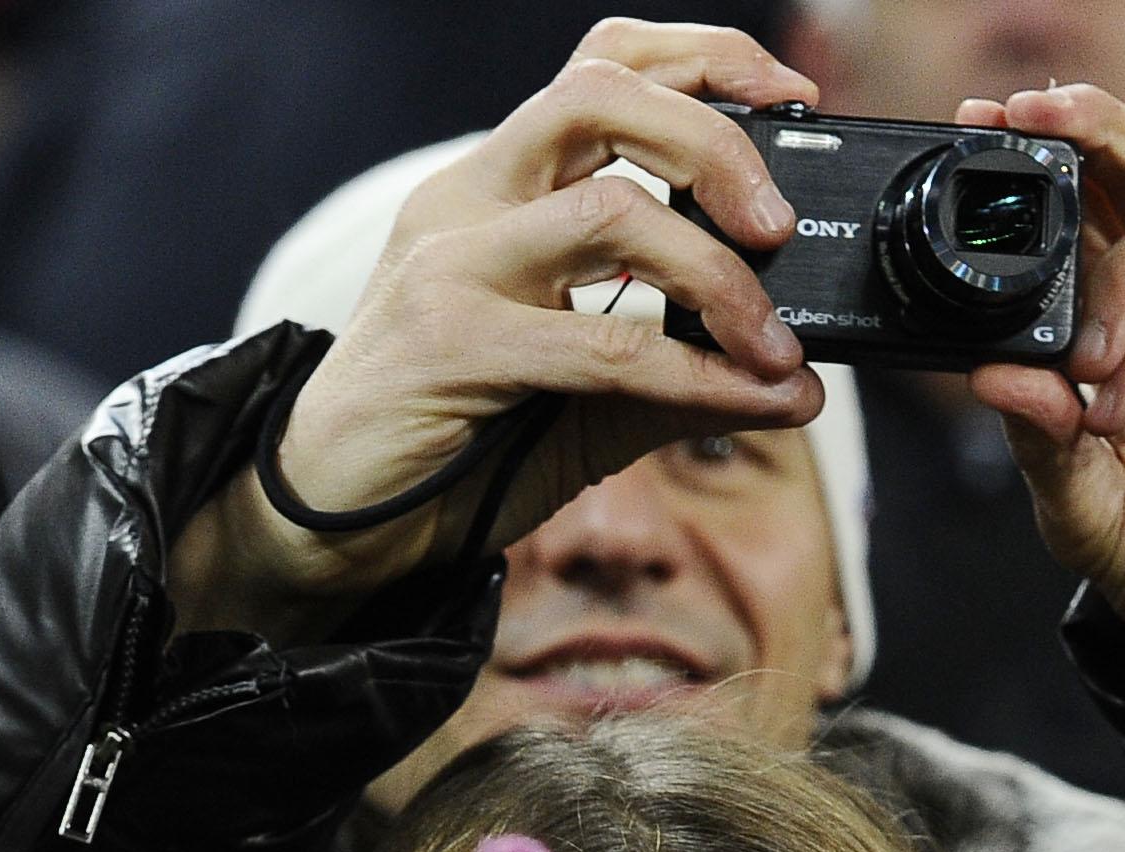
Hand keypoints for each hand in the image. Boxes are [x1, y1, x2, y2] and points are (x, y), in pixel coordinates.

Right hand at [176, 19, 825, 624]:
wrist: (329, 519)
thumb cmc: (447, 449)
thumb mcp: (578, 400)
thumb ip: (671, 371)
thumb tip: (795, 381)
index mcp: (494, 187)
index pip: (601, 66)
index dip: (703, 60)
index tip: (787, 97)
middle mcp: (469, 202)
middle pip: (605, 94)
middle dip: (718, 146)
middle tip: (780, 228)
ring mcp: (454, 266)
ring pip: (615, 211)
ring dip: (720, 278)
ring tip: (774, 347)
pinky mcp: (453, 345)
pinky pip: (605, 347)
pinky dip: (696, 377)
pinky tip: (745, 401)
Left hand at [960, 83, 1124, 705]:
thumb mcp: (1083, 507)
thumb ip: (1038, 440)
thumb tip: (983, 375)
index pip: (1100, 210)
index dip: (1050, 156)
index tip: (983, 127)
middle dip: (1092, 130)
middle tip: (1026, 123)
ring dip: (1121, 279)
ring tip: (1082, 366)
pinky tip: (1117, 404)